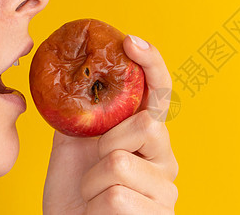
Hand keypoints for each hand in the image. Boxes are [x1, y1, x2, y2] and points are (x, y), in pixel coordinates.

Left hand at [43, 35, 177, 213]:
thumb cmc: (76, 187)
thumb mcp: (72, 142)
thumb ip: (82, 112)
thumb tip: (72, 76)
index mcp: (148, 133)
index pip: (161, 91)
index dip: (151, 63)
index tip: (130, 42)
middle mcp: (165, 156)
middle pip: (147, 124)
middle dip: (107, 142)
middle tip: (96, 164)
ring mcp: (167, 187)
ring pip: (121, 164)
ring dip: (92, 181)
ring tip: (94, 194)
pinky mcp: (160, 214)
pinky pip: (117, 198)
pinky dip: (95, 206)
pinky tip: (101, 212)